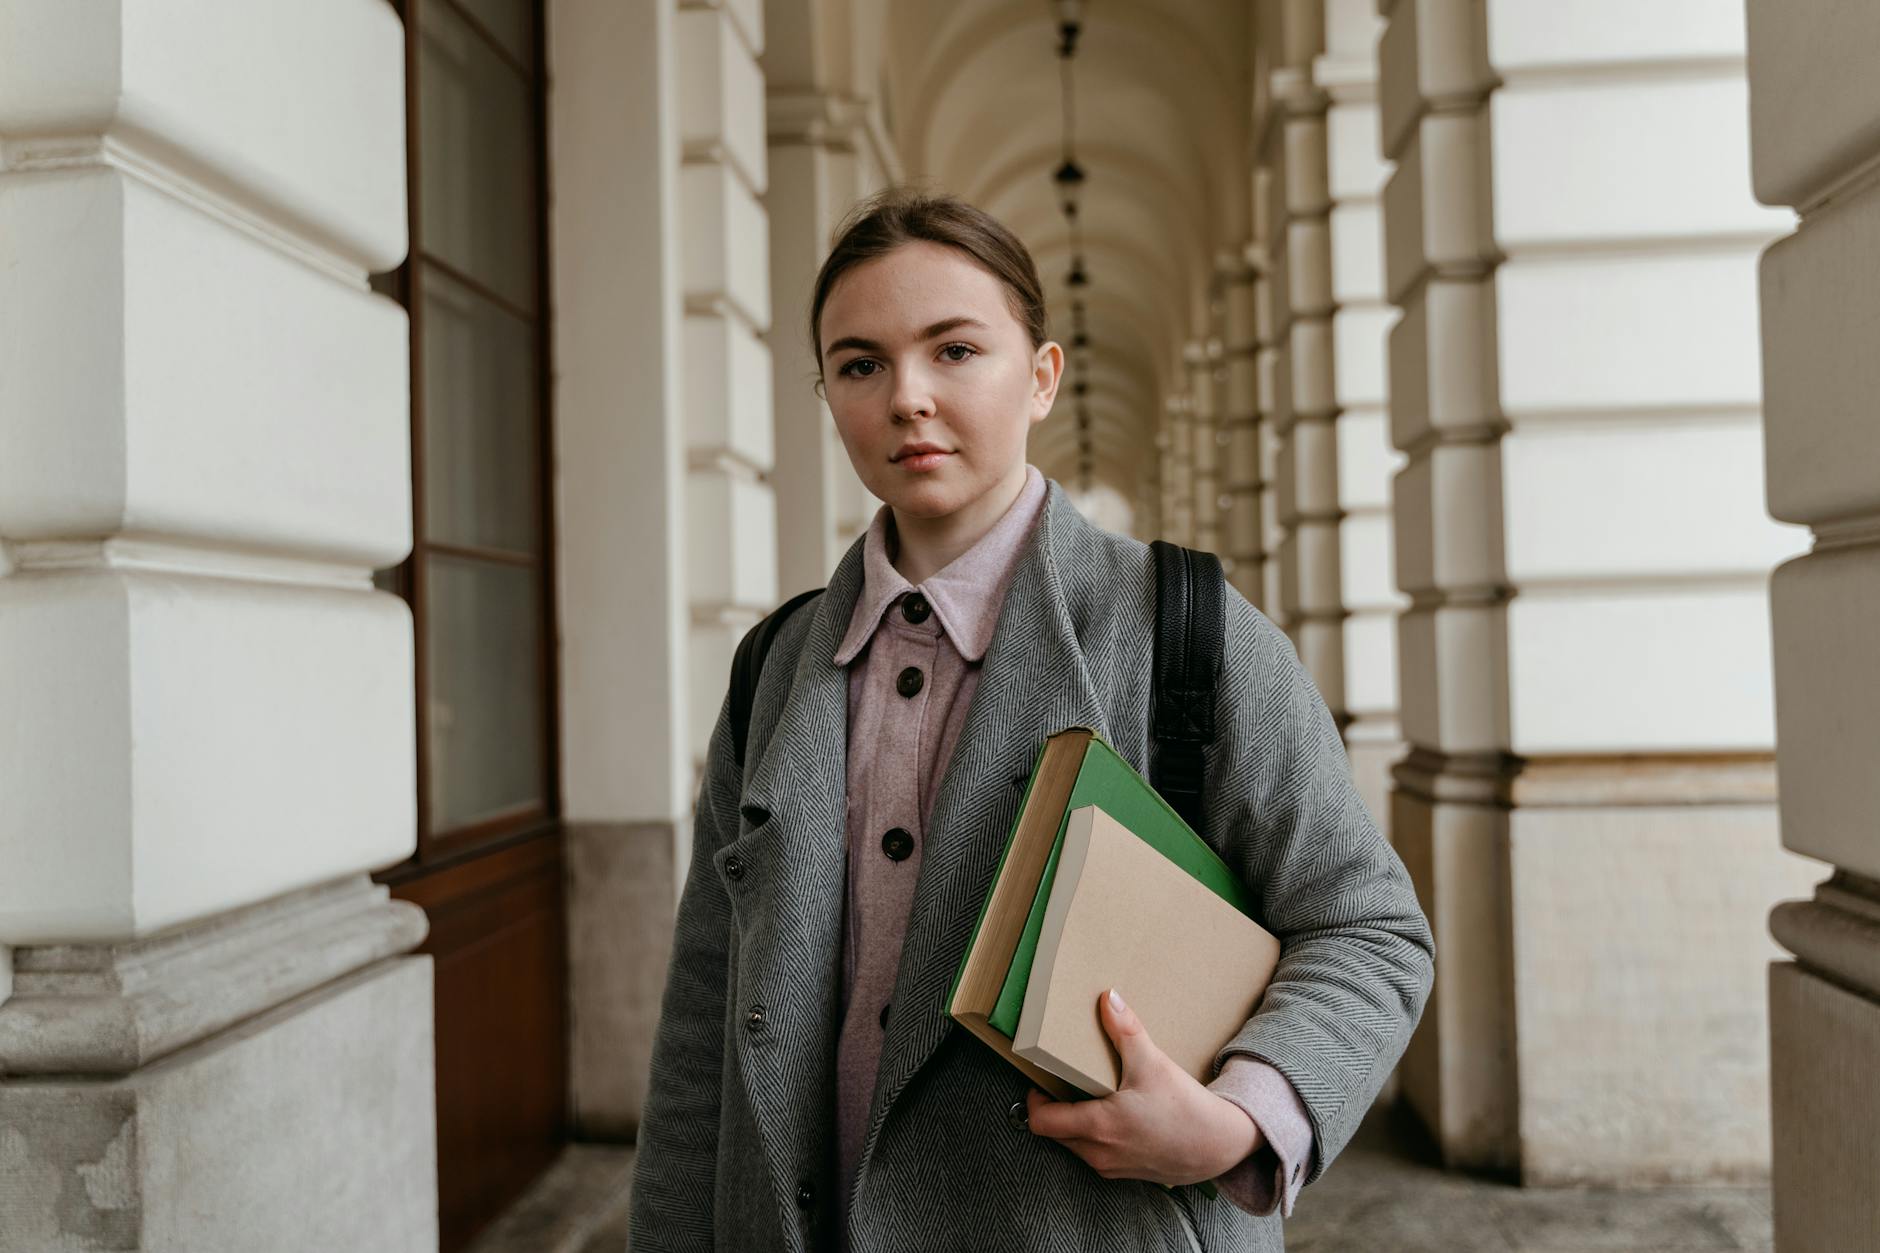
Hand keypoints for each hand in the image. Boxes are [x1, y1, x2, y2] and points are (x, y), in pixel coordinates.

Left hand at [1024, 987, 1262, 1186]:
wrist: (1221, 1146)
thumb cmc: (1186, 1109)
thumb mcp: (1152, 1064)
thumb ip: (1126, 1030)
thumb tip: (1108, 999)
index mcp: (1097, 1127)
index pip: (1041, 1122)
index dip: (1034, 1100)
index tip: (1041, 1081)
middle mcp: (1098, 1154)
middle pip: (1054, 1134)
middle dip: (1054, 1109)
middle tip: (1064, 1082)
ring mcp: (1112, 1168)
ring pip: (1075, 1146)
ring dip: (1074, 1123)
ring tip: (1090, 1095)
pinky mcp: (1126, 1173)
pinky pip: (1096, 1155)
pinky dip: (1095, 1136)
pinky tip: (1115, 1115)